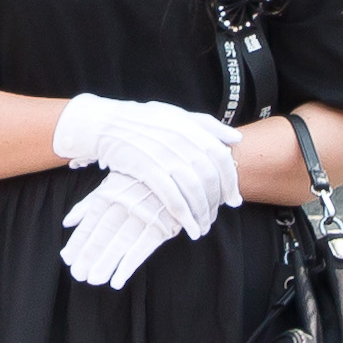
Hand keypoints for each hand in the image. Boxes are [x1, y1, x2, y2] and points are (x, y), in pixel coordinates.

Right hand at [52, 93, 241, 235]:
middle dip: (218, 201)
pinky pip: (172, 198)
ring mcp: (164, 156)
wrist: (106, 124)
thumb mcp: (176, 114)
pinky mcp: (147, 170)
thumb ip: (207, 125)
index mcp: (190, 127)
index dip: (231, 181)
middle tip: (218, 216)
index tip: (235, 199)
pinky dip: (184, 216)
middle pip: (209, 177)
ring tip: (203, 227)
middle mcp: (180, 141)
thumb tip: (236, 138)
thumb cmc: (143, 120)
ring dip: (202, 212)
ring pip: (193, 190)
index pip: (220, 157)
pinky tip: (189, 228)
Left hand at [57, 168, 181, 289]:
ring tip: (94, 279)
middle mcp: (124, 204)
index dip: (78, 241)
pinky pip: (143, 248)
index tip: (68, 258)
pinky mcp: (162, 225)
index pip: (90, 222)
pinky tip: (117, 280)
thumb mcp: (111, 185)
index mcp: (110, 194)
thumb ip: (88, 205)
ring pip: (121, 242)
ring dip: (106, 263)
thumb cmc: (137, 182)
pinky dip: (129, 265)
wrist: (174, 174)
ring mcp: (144, 214)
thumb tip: (67, 222)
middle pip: (103, 234)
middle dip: (89, 255)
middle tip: (78, 274)